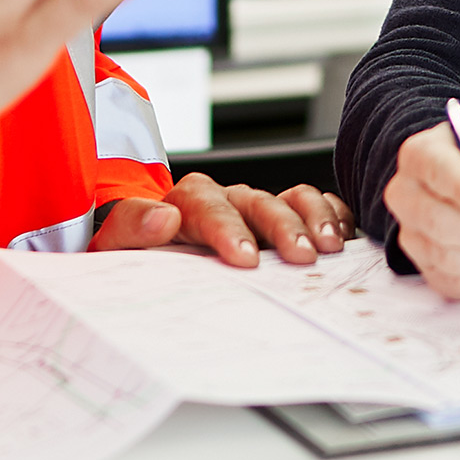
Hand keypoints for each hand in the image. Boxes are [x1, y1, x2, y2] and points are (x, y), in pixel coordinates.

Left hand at [89, 173, 354, 264]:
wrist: (148, 261)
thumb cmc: (136, 258)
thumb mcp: (115, 247)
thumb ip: (133, 228)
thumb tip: (163, 218)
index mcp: (184, 204)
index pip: (206, 204)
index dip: (227, 228)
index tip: (245, 257)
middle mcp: (226, 200)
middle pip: (256, 201)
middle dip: (282, 227)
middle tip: (301, 256)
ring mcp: (257, 208)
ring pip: (291, 199)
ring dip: (314, 220)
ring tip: (329, 248)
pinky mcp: (283, 219)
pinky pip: (316, 205)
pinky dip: (334, 215)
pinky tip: (344, 238)